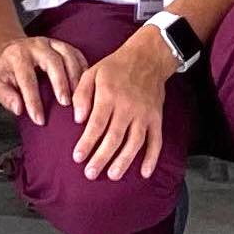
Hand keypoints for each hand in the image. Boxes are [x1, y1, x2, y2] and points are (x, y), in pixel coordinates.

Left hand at [0, 32, 89, 123]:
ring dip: (76, 76)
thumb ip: (6, 97)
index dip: (33, 101)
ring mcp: (50, 43)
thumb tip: (18, 108)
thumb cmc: (3, 71)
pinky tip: (88, 83)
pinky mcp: (61, 44)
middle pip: (52, 62)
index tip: (40, 119)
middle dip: (61, 83)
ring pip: (67, 55)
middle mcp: (35, 46)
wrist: (7, 50)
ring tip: (80, 96)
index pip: (27, 79)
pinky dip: (83, 67)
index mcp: (17, 56)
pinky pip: (76, 53)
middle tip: (66, 104)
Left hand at [68, 30, 178, 180]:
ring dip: (124, 161)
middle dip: (102, 157)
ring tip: (113, 175)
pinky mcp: (156, 118)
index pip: (97, 124)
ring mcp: (144, 114)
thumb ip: (82, 95)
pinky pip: (156, 140)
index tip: (78, 158)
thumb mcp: (92, 73)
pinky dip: (152, 158)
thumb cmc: (115, 67)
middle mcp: (128, 107)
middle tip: (90, 173)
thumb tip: (77, 119)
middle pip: (114, 137)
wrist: (147, 58)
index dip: (87, 142)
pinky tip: (144, 172)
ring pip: (135, 142)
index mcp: (109, 96)